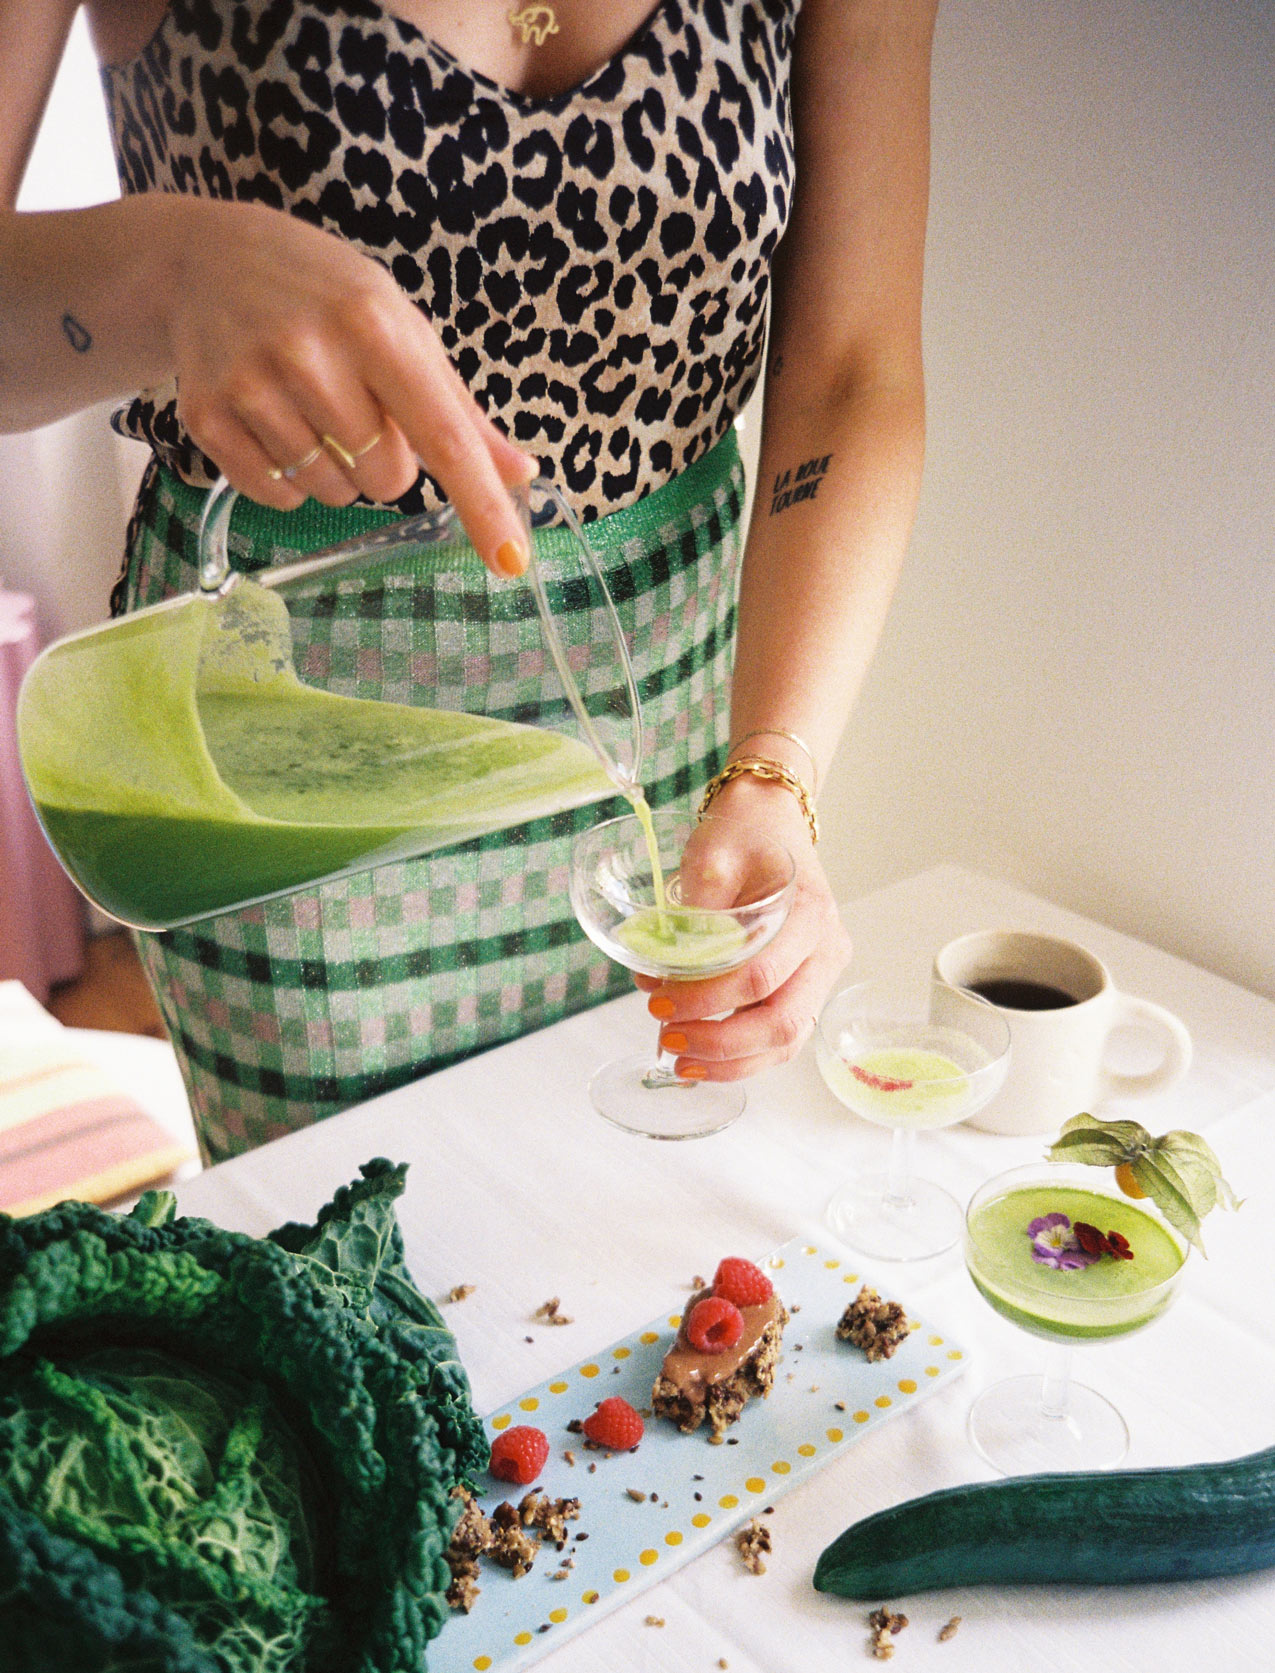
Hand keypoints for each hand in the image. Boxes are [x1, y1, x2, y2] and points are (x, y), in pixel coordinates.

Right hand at [160, 197, 537, 574]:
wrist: (210, 259)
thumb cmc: (326, 297)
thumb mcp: (401, 329)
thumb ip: (459, 411)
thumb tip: (521, 471)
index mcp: (375, 326)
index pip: (443, 437)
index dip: (482, 504)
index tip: (510, 559)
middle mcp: (311, 354)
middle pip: (387, 480)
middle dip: (385, 462)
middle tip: (357, 408)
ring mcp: (252, 385)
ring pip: (333, 493)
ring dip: (335, 470)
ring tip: (310, 407)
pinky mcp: (208, 415)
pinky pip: (277, 496)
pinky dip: (288, 479)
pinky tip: (276, 424)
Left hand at [635, 778, 851, 1080]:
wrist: (771, 820)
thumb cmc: (743, 832)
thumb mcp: (710, 855)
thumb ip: (692, 913)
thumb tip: (658, 973)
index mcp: (810, 912)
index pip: (761, 975)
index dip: (707, 998)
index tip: (659, 998)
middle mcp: (827, 948)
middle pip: (782, 1020)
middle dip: (720, 1042)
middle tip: (667, 1037)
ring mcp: (823, 972)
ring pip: (788, 1040)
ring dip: (732, 1060)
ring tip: (680, 1061)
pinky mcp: (808, 986)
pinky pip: (783, 1036)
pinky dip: (745, 1057)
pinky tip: (704, 1060)